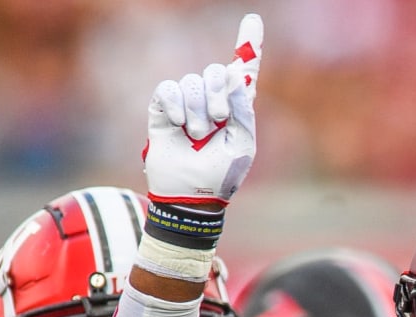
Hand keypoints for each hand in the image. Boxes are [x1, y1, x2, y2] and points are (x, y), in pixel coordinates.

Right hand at [143, 13, 262, 206]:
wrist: (192, 197)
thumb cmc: (221, 176)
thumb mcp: (243, 144)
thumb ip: (243, 108)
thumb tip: (233, 73)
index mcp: (234, 108)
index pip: (242, 71)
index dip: (249, 44)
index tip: (253, 20)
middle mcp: (210, 101)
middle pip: (215, 72)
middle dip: (218, 94)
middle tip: (217, 121)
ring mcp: (186, 105)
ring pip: (191, 82)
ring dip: (197, 111)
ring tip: (197, 136)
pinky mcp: (163, 110)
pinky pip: (167, 89)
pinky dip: (175, 104)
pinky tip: (179, 124)